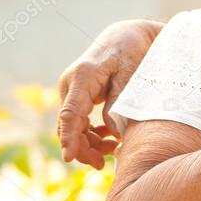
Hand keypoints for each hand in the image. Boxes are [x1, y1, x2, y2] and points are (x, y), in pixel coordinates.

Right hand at [58, 19, 161, 167]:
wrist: (127, 35)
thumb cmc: (131, 49)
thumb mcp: (132, 71)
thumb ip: (121, 99)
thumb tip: (114, 130)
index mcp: (83, 77)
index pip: (71, 113)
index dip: (69, 138)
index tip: (69, 158)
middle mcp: (72, 84)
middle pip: (69, 124)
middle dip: (82, 148)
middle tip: (103, 165)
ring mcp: (74, 90)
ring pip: (74, 126)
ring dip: (89, 142)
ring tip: (113, 150)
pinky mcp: (81, 96)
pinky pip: (80, 121)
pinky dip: (93, 133)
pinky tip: (111, 139)